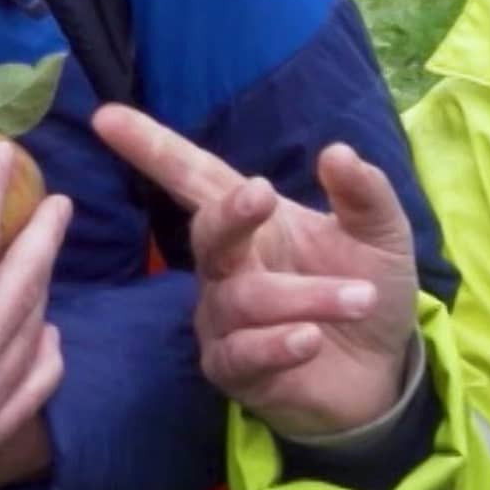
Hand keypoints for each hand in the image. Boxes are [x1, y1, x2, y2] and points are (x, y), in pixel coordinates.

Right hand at [91, 103, 416, 437]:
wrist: (382, 371)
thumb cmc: (367, 289)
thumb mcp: (380, 234)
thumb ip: (363, 193)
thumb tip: (336, 152)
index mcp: (253, 222)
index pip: (194, 177)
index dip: (151, 148)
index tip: (106, 117)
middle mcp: (227, 267)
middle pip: (207, 235)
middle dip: (231, 214)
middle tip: (264, 195)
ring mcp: (224, 321)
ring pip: (242, 299)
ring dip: (305, 296)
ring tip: (360, 297)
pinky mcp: (235, 371)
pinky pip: (242, 354)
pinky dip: (278, 344)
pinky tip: (310, 338)